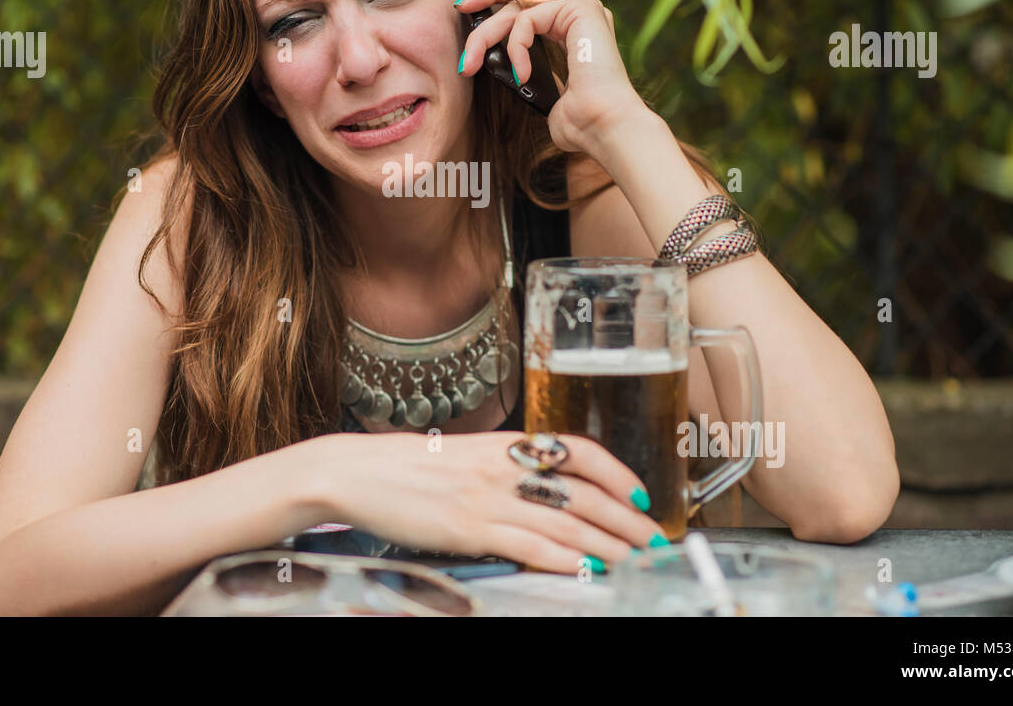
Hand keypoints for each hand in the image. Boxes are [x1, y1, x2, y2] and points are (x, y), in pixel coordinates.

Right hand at [311, 430, 667, 574]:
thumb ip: (507, 469)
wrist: (359, 472)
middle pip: (583, 492)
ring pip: (565, 521)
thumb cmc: (409, 468)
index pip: (578, 451)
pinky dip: (563, 558)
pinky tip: (585, 569)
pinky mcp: (469, 528)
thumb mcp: (467, 456)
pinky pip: (529, 544)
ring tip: (633, 561)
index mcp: (507, 443)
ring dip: (606, 544)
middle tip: (653, 540)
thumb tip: (547, 493)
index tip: (640, 495)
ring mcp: (488, 497)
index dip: (616, 472)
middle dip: (625, 519)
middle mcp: (504, 465)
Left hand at [455, 0, 650, 154]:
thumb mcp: (542, 90)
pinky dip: (516, 46)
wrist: (604, 127)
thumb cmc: (580, 121)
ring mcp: (583, 6)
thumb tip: (503, 69)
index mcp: (576, 25)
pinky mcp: (581, 8)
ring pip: (519, 0)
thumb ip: (526, 69)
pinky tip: (522, 74)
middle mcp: (581, 9)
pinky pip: (528, 17)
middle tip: (461, 7)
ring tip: (470, 64)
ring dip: (487, 31)